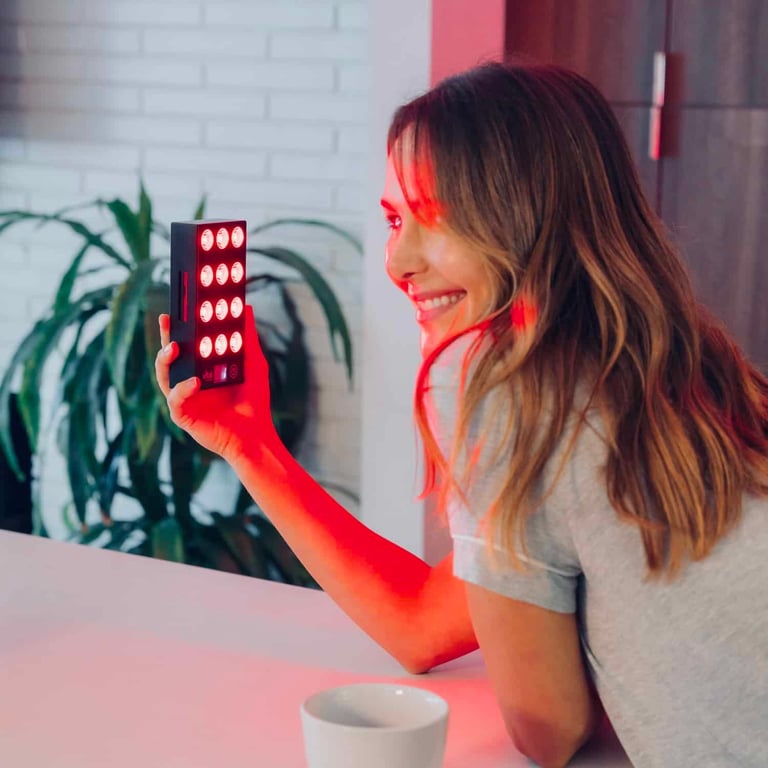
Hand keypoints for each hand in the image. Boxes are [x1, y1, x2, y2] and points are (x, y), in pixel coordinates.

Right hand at [155, 305, 276, 461]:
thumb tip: (248, 308)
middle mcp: (188, 383)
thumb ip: (247, 338)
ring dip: (165, 361)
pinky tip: (194, 382)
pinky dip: (182, 390)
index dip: (178, 328)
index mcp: (201, 370)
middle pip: (169, 358)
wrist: (256, 434)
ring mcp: (184, 400)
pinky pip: (176, 401)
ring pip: (164, 377)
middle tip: (166, 319)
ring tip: (174, 347)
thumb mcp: (253, 364)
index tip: (177, 308)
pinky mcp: (184, 417)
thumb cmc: (253, 401)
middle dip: (165, 337)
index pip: (185, 345)